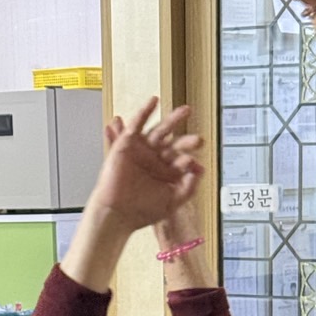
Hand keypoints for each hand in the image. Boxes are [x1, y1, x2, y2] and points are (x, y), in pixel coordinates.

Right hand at [90, 98, 203, 232]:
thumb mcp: (171, 202)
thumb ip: (188, 188)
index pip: (182, 161)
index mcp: (166, 173)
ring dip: (173, 121)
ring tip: (186, 111)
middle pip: (174, 144)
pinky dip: (144, 112)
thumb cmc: (141, 211)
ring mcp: (142, 150)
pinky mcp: (127, 144)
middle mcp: (155, 160)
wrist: (117, 213)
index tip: (195, 164)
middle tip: (199, 141)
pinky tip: (154, 102)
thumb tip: (199, 171)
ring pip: (160, 131)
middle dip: (187, 142)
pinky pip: (136, 124)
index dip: (190, 162)